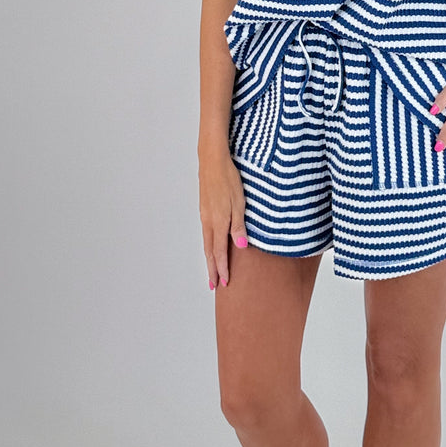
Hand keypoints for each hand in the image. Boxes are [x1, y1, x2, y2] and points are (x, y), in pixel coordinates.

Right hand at [198, 148, 247, 288]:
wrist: (212, 160)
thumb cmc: (228, 178)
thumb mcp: (239, 202)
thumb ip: (238, 225)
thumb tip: (240, 246)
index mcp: (218, 221)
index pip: (219, 251)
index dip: (222, 268)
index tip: (225, 283)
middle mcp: (208, 221)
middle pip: (210, 251)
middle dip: (212, 269)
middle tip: (214, 286)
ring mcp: (205, 214)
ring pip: (207, 242)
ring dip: (210, 258)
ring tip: (212, 270)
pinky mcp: (205, 208)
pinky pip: (206, 232)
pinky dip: (208, 245)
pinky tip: (212, 246)